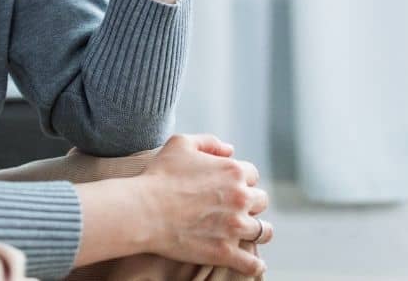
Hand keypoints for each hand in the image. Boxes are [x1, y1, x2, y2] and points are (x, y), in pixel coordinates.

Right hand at [137, 134, 272, 276]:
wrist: (143, 210)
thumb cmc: (159, 176)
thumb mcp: (181, 144)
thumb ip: (209, 142)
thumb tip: (230, 150)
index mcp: (233, 171)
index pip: (252, 175)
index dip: (240, 180)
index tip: (229, 188)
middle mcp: (240, 197)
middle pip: (261, 201)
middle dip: (250, 204)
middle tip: (235, 209)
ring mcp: (235, 227)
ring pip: (264, 231)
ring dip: (257, 231)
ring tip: (246, 234)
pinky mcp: (225, 252)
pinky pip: (253, 264)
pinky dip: (255, 265)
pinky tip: (253, 264)